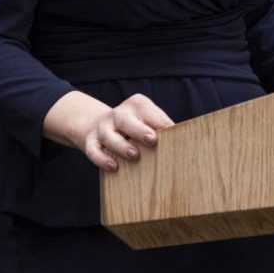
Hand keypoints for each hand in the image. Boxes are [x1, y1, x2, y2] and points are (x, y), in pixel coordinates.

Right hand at [43, 91, 175, 171]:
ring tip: (134, 155)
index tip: (172, 132)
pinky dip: (102, 159)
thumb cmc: (136, 126)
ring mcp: (103, 127)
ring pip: (109, 135)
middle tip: (152, 140)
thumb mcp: (148, 120)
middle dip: (139, 129)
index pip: (147, 111)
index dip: (159, 122)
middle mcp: (118, 114)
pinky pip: (93, 150)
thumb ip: (162, 128)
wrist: (99, 124)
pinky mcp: (90, 141)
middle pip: (126, 119)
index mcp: (137, 105)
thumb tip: (184, 142)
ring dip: (121, 145)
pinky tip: (114, 167)